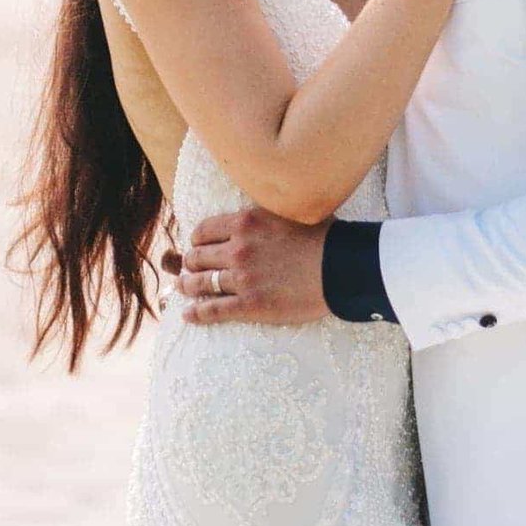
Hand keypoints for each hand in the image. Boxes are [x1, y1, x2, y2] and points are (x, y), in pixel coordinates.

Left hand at [168, 207, 332, 326]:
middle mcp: (238, 249)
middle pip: (198, 257)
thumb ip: (266, 212)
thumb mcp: (289, 210)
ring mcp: (242, 279)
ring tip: (184, 288)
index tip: (198, 244)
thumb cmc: (323, 237)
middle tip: (189, 267)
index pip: (204, 230)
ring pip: (200, 283)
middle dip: (191, 263)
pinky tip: (188, 315)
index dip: (197, 239)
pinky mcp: (250, 305)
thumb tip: (258, 211)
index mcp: (245, 222)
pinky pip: (214, 310)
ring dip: (188, 286)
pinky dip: (197, 313)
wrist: (341, 268)